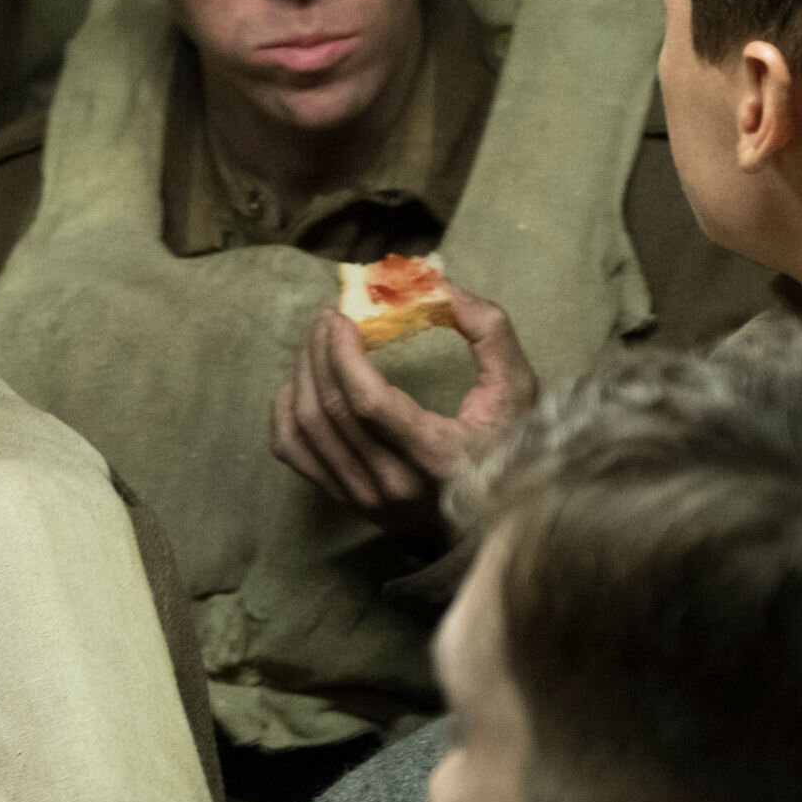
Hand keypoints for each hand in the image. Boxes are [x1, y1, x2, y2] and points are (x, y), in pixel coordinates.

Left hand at [270, 284, 537, 545]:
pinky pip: (292, 450)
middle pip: (331, 410)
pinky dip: (285, 408)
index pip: (369, 403)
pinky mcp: (342, 500)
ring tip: (315, 340)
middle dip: (319, 353)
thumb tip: (438, 285)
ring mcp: (362, 498)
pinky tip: (300, 379)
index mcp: (437, 458)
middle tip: (325, 317)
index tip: (341, 318)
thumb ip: (487, 330)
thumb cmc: (508, 443)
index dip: (344, 354)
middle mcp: (393, 486)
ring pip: (306, 427)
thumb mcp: (516, 385)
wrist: (495, 516)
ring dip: (301, 373)